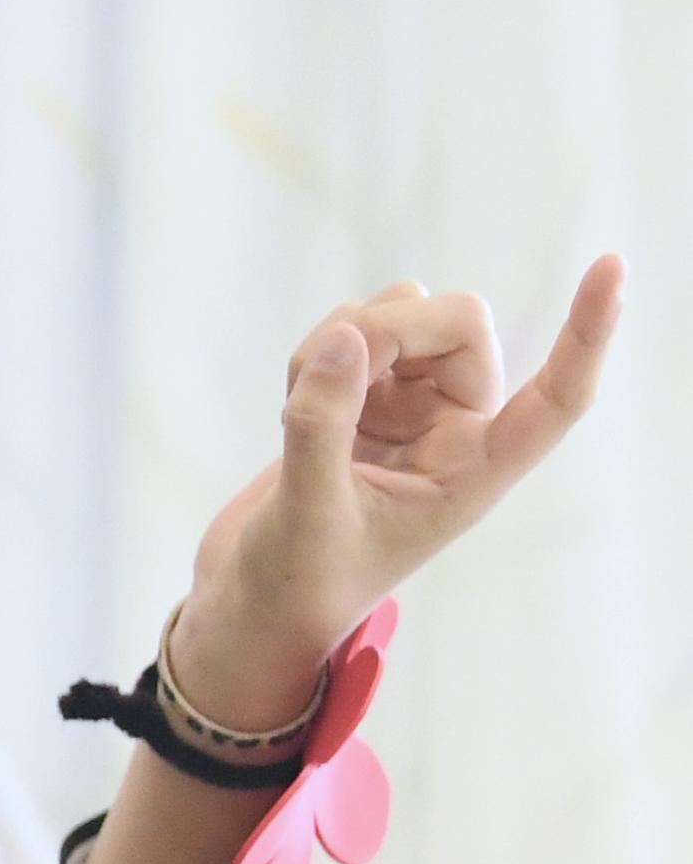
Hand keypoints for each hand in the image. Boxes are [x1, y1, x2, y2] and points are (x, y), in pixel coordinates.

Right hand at [169, 258, 623, 718]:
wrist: (254, 599)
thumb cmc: (299, 581)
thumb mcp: (308, 514)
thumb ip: (322, 426)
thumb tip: (344, 337)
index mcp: (473, 472)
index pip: (555, 398)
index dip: (587, 334)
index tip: (610, 265)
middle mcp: (453, 430)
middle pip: (459, 326)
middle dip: (390, 329)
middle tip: (323, 369)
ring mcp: (407, 408)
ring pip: (404, 313)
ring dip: (346, 335)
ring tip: (300, 396)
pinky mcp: (361, 396)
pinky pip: (354, 328)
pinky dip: (318, 348)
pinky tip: (295, 394)